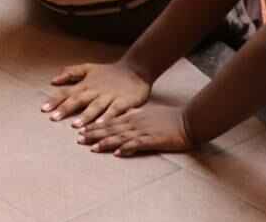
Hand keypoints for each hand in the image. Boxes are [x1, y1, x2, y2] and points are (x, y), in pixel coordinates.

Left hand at [43, 62, 151, 127]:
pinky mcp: (123, 101)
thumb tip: (52, 80)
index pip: (67, 92)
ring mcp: (109, 96)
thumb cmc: (109, 72)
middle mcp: (95, 91)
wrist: (135, 69)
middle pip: (78, 100)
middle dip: (66, 109)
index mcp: (85, 85)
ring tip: (76, 125)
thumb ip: (70, 73)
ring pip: (95, 107)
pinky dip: (108, 117)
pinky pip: (115, 110)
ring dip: (85, 116)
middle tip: (54, 118)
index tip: (43, 110)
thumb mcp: (88, 68)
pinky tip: (102, 124)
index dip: (55, 101)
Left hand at [77, 104, 191, 156]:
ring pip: (120, 136)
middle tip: (78, 139)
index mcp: (132, 116)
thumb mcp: (147, 113)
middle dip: (94, 134)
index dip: (94, 126)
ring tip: (92, 148)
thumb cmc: (169, 117)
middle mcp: (134, 122)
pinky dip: (126, 148)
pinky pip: (137, 144)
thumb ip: (134, 115)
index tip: (81, 130)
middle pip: (110, 129)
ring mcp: (143, 131)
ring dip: (105, 142)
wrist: (187, 120)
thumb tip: (122, 119)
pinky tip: (117, 153)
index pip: (109, 121)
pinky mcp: (152, 139)